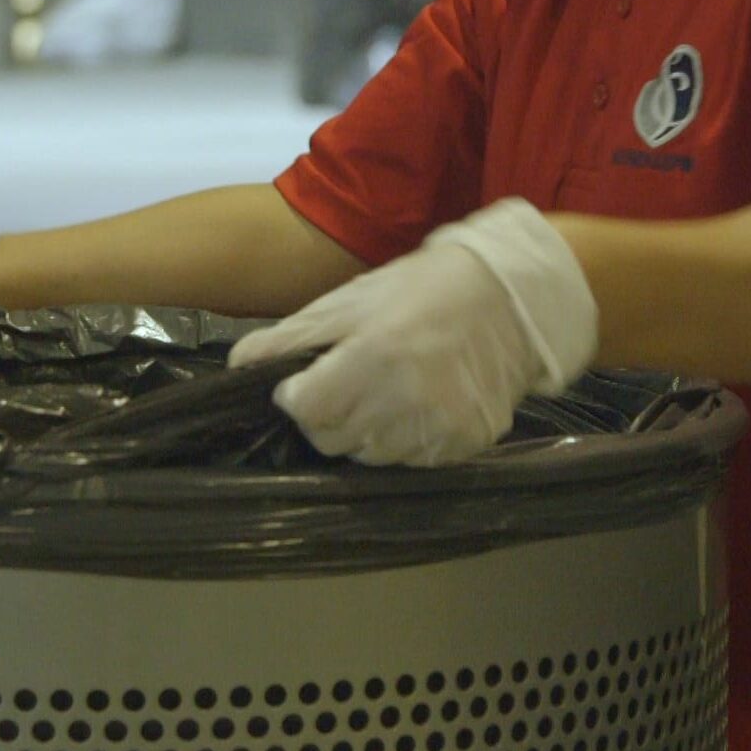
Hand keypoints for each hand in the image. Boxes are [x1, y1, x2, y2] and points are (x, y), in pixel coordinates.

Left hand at [228, 197, 597, 465]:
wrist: (513, 299)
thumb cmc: (425, 288)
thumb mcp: (352, 300)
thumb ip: (292, 337)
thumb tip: (238, 366)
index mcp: (372, 358)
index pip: (304, 411)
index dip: (298, 396)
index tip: (308, 381)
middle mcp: (405, 402)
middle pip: (331, 440)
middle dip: (327, 414)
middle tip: (348, 381)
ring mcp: (437, 429)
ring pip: (368, 456)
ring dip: (364, 431)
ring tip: (386, 390)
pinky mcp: (462, 444)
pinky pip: (410, 461)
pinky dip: (402, 440)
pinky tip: (416, 404)